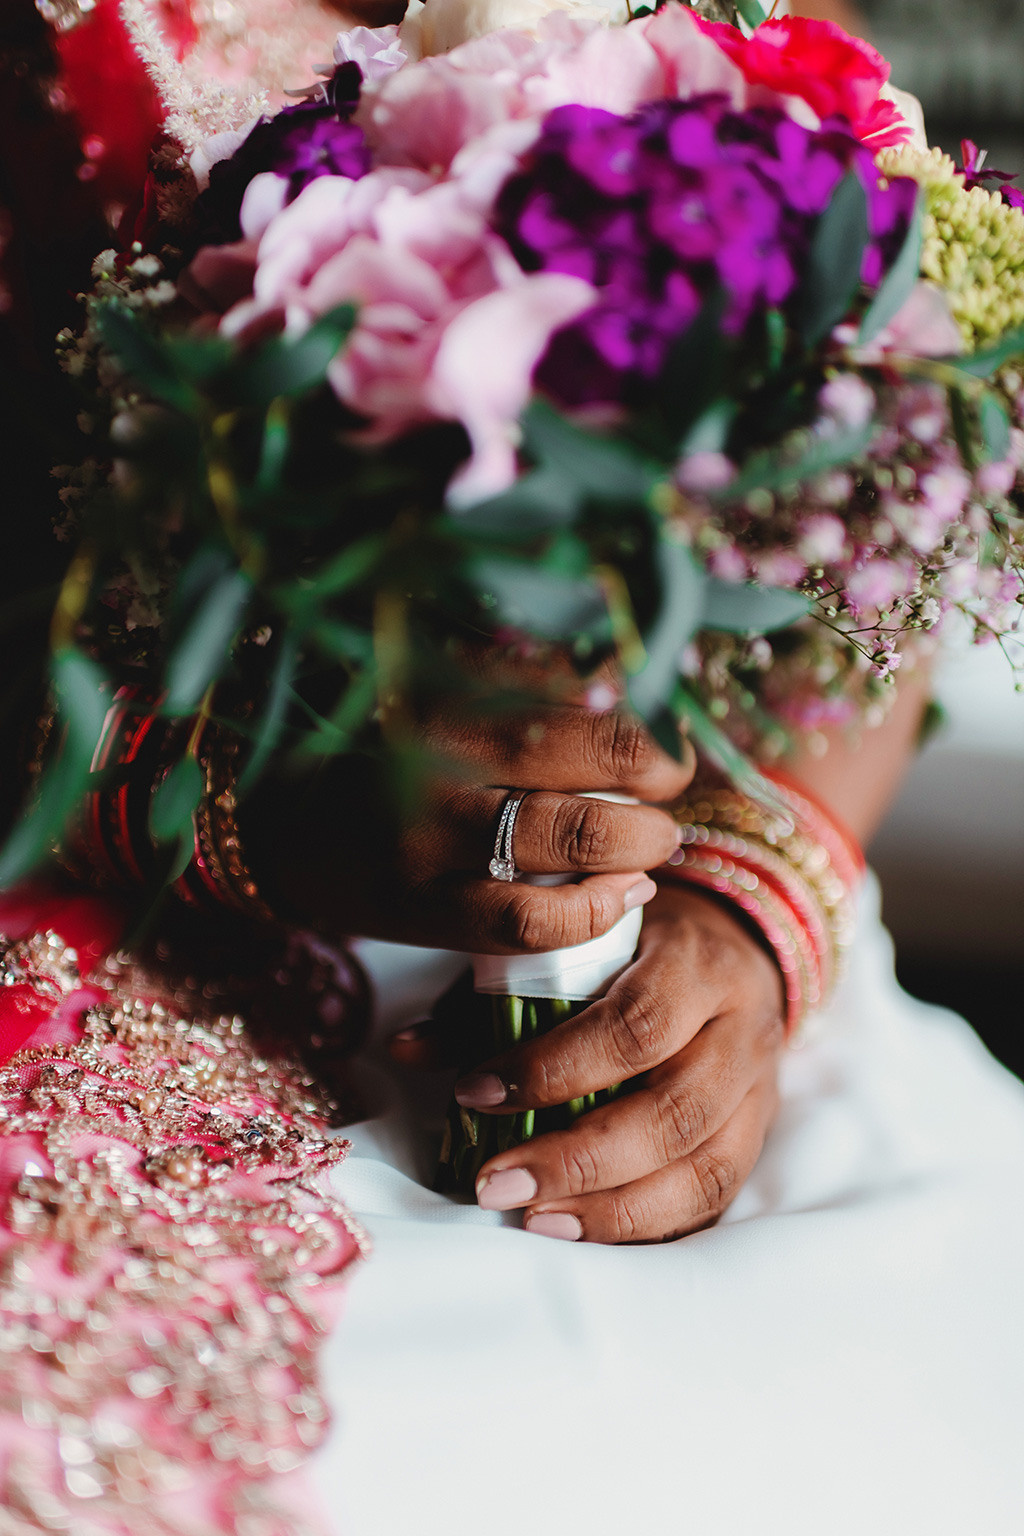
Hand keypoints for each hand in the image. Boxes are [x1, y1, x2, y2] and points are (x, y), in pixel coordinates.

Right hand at [241, 703, 693, 951]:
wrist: (283, 827)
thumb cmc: (387, 760)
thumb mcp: (443, 702)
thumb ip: (526, 692)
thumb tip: (632, 685)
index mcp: (450, 697)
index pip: (576, 694)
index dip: (646, 720)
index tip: (666, 735)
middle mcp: (437, 760)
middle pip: (582, 755)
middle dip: (655, 776)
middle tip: (670, 788)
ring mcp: (427, 840)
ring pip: (560, 840)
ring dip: (633, 844)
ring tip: (654, 846)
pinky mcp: (422, 910)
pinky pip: (526, 921)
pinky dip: (592, 911)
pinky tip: (621, 897)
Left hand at [398, 883, 785, 1242]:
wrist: (731, 948)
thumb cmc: (636, 945)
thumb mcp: (573, 944)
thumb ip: (492, 994)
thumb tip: (404, 1047)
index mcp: (696, 965)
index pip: (635, 1026)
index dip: (555, 1069)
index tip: (476, 1092)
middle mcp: (741, 1030)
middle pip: (673, 1112)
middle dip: (579, 1160)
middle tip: (497, 1186)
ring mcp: (759, 1091)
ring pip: (704, 1169)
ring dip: (614, 1210)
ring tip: (537, 1222)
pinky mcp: (758, 1138)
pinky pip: (713, 1200)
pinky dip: (648, 1227)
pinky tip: (584, 1233)